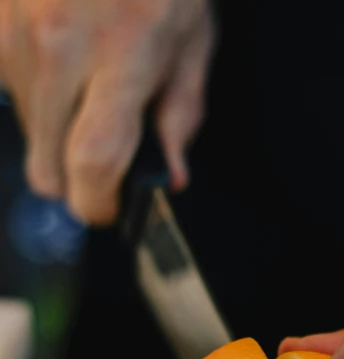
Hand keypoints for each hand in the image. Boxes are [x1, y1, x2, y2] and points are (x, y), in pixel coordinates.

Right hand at [0, 0, 214, 223]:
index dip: (97, 203)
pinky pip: (5, 84)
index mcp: (124, 56)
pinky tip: (58, 55)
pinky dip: (33, 88)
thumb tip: (168, 174)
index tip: (105, 209)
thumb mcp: (192, 40)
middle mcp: (60, 47)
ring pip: (26, 126)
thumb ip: (180, 115)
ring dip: (54, 125)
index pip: (95, 164)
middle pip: (47, 163)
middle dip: (74, 176)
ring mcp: (15, 31)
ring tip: (86, 78)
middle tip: (98, 156)